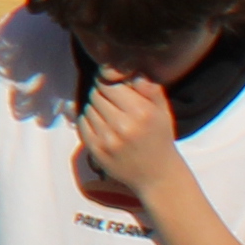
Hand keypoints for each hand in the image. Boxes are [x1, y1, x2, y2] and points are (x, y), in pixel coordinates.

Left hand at [69, 65, 185, 210]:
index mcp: (141, 112)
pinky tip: (103, 126)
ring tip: (110, 116)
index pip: (109, 84)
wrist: (157, 174)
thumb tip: (127, 69)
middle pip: (96, 94)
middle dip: (103, 94)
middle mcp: (123, 126)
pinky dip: (89, 121)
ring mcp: (108, 140)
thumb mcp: (162, 110)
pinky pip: (82, 124)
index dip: (109, 81)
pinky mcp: (96, 151)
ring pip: (88, 108)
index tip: (113, 84)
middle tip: (114, 102)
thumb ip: (148, 87)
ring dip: (96, 108)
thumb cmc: (159, 137)